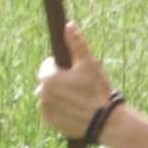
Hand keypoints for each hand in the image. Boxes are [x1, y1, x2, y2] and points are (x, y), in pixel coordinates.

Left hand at [32, 24, 115, 141]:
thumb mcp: (89, 64)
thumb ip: (76, 43)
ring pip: (48, 96)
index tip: (75, 73)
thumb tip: (68, 24)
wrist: (105, 122)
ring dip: (58, 95)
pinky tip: (73, 109)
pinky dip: (59, 109)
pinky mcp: (49, 121)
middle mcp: (42, 93)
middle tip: (79, 86)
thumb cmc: (97, 90)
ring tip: (77, 99)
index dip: (62, 67)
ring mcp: (44, 109)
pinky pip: (50, 110)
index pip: (48, 65)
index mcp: (49, 77)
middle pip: (48, 81)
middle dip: (59, 81)